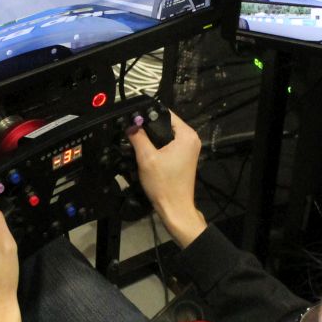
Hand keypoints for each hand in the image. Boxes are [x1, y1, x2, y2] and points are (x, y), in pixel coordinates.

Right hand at [127, 108, 205, 245]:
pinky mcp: (185, 157)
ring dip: (152, 137)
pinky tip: (146, 151)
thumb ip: (138, 137)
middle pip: (166, 123)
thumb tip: (130, 124)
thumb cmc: (164, 184)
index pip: (166, 113)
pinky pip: (169, 144)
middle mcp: (191, 138)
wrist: (175, 208)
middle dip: (149, 126)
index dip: (148, 113)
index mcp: (186, 135)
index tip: (133, 118)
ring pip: (166, 134)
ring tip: (136, 139)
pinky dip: (158, 145)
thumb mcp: (146, 158)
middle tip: (132, 130)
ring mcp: (189, 148)